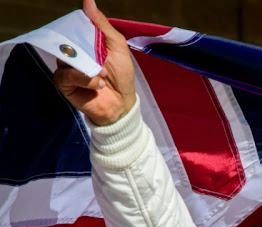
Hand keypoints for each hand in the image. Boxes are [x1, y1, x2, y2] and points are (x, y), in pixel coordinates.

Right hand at [53, 0, 134, 125]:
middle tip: (99, 57)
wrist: (122, 104)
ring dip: (88, 67)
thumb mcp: (117, 46)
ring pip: (66, 58)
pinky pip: (66, 75)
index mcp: (84, 42)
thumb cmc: (121, 75)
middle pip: (66, 40)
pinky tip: (99, 84)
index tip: (89, 31)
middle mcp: (73, 53)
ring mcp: (66, 67)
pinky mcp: (64, 83)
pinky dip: (85, 79)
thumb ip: (102, 25)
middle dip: (84, 48)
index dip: (78, 26)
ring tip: (104, 74)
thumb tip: (88, 1)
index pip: (73, 27)